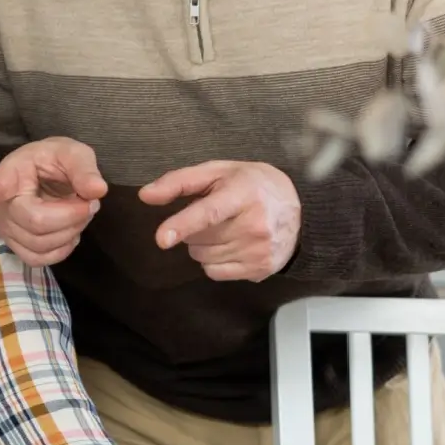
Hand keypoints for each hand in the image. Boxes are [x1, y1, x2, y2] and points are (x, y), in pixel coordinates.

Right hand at [0, 137, 108, 266]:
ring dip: (71, 231)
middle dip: (72, 215)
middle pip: (35, 222)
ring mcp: (7, 229)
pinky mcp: (18, 246)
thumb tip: (97, 190)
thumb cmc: (56, 160)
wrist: (49, 174)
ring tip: (80, 211)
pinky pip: (40, 259)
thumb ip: (84, 168)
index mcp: (10, 174)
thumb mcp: (73, 153)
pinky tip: (70, 232)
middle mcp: (1, 204)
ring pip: (39, 244)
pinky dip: (63, 248)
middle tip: (89, 201)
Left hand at [140, 161, 300, 280]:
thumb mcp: (217, 172)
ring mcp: (259, 251)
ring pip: (202, 257)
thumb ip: (179, 181)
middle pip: (198, 238)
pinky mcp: (260, 269)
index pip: (209, 213)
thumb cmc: (251, 185)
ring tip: (224, 228)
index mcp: (244, 194)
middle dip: (194, 228)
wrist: (299, 208)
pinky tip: (231, 244)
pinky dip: (213, 260)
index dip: (182, 224)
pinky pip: (214, 272)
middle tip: (215, 214)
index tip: (162, 238)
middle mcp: (255, 225)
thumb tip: (145, 195)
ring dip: (202, 244)